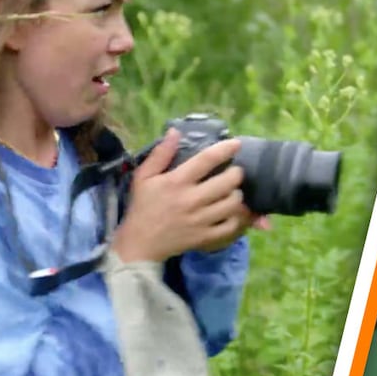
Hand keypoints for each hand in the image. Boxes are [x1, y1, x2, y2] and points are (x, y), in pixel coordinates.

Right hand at [111, 128, 267, 262]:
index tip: (236, 144)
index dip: (225, 149)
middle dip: (236, 173)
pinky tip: (232, 212)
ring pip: (233, 203)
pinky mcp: (205, 237)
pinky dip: (237, 218)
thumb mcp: (144, 177)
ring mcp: (200, 220)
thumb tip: (175, 131)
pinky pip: (231, 226)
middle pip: (227, 182)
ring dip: (237, 195)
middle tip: (234, 172)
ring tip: (232, 192)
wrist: (139, 244)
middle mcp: (191, 200)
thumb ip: (160, 154)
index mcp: (176, 182)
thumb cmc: (142, 207)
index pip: (207, 160)